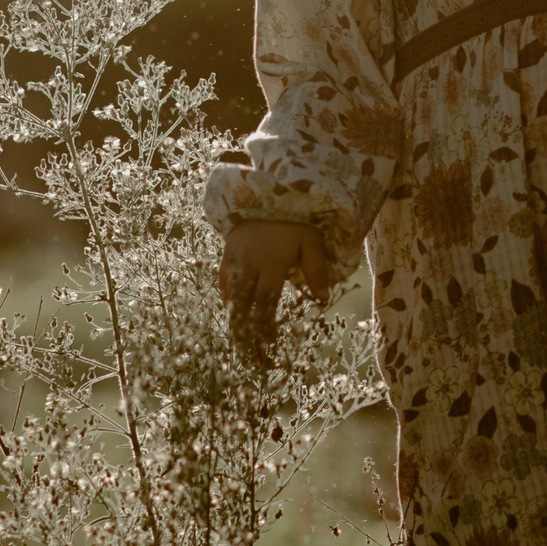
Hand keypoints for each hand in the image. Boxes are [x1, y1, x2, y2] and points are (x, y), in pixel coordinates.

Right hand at [219, 220, 330, 347]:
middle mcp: (250, 264)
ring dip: (234, 318)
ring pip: (231, 295)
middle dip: (245, 331)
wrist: (267, 192)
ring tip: (237, 340)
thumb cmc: (295, 220)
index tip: (267, 344)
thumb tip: (322, 298)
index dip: (265, 326)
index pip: (266, 302)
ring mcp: (236, 258)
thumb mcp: (311, 241)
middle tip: (247, 353)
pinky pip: (223, 280)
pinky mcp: (227, 252)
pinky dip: (227, 297)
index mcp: (273, 263)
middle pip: (244, 305)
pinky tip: (231, 310)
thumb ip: (316, 269)